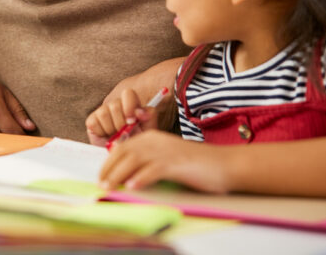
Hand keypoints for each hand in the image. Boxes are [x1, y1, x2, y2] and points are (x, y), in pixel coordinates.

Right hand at [86, 88, 155, 146]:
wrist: (123, 158)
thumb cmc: (136, 143)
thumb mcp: (148, 130)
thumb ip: (149, 116)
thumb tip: (140, 111)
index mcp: (131, 105)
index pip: (128, 93)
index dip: (129, 106)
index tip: (132, 121)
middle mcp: (116, 106)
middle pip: (115, 104)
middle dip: (121, 123)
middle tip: (124, 133)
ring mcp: (102, 112)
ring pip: (104, 112)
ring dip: (111, 128)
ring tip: (115, 136)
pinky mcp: (91, 121)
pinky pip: (94, 122)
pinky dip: (101, 131)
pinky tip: (106, 137)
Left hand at [99, 130, 232, 193]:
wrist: (224, 164)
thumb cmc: (194, 165)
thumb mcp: (166, 157)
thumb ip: (147, 161)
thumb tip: (126, 175)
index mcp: (151, 137)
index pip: (122, 147)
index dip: (109, 162)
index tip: (102, 175)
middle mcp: (155, 141)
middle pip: (124, 153)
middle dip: (109, 169)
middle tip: (101, 184)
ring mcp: (165, 151)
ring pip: (133, 160)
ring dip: (118, 175)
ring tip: (110, 187)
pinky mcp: (176, 163)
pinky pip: (153, 170)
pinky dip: (141, 178)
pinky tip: (132, 187)